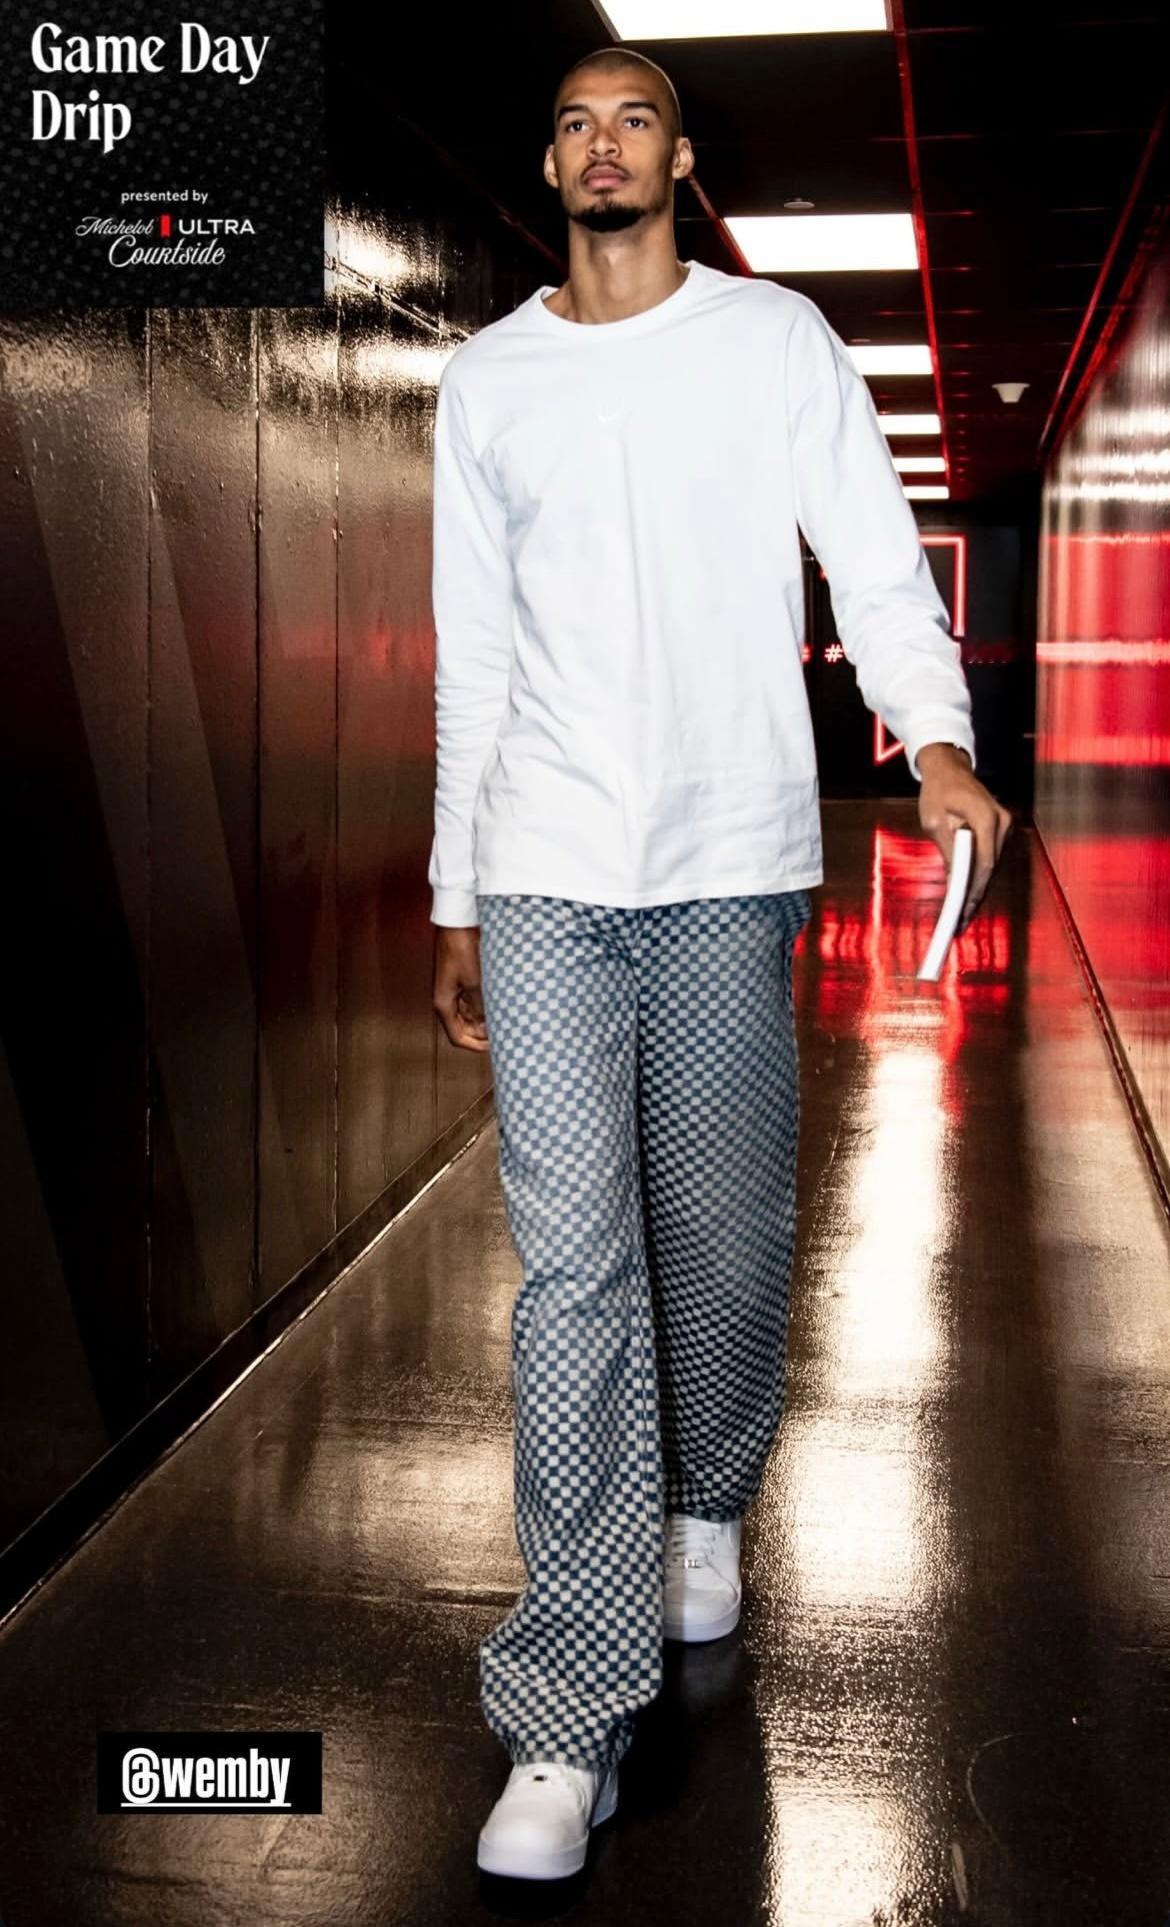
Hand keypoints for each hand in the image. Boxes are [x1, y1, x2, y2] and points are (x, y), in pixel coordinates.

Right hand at [432, 925, 490, 1051]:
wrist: (457, 926)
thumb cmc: (460, 950)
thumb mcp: (474, 982)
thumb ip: (479, 1008)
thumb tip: (485, 1028)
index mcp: (443, 1004)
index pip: (457, 1037)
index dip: (475, 1046)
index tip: (494, 1047)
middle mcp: (446, 1001)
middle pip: (463, 1028)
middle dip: (480, 1034)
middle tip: (502, 1034)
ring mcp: (452, 991)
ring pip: (468, 1016)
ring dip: (483, 1020)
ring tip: (503, 1021)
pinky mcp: (460, 981)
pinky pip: (471, 1002)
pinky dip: (483, 1007)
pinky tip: (498, 1006)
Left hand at [915, 743, 1013, 933]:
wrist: (949, 768)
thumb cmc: (938, 791)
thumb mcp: (935, 822)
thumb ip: (948, 852)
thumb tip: (955, 883)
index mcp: (985, 817)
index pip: (984, 863)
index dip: (973, 891)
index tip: (962, 912)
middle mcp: (1002, 822)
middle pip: (990, 868)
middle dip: (974, 897)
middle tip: (959, 923)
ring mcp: (1005, 825)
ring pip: (992, 865)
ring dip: (977, 889)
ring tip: (961, 916)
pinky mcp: (1001, 829)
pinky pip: (990, 857)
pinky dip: (978, 875)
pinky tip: (967, 894)